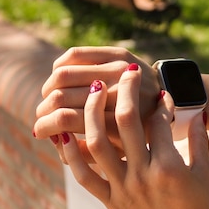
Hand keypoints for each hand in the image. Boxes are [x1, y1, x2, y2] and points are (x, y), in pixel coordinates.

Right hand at [33, 47, 160, 162]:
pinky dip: (60, 67)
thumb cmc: (137, 133)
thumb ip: (85, 155)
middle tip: (42, 115)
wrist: (168, 100)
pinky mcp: (119, 54)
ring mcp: (119, 71)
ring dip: (48, 88)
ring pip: (63, 74)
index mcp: (119, 125)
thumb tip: (55, 140)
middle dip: (44, 108)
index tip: (39, 132)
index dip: (45, 126)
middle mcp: (119, 96)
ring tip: (50, 98)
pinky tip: (61, 79)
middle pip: (61, 96)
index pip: (66, 119)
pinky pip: (74, 55)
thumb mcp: (116, 152)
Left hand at [60, 64, 208, 208]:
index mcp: (169, 166)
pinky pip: (84, 175)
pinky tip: (63, 133)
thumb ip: (201, 142)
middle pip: (125, 122)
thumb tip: (198, 113)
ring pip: (98, 142)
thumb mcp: (207, 175)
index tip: (163, 93)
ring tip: (92, 90)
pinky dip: (71, 153)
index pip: (159, 121)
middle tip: (127, 73)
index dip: (161, 102)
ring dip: (92, 112)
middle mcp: (142, 174)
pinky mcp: (111, 201)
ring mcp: (122, 188)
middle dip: (125, 91)